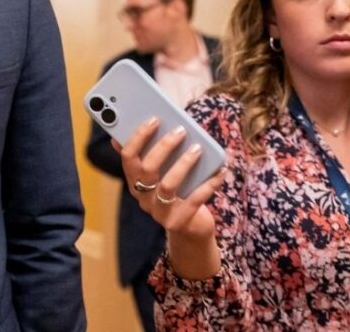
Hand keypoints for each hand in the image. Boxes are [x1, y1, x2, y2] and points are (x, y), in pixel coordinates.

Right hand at [114, 117, 224, 240]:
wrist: (190, 231)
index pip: (128, 157)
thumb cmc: (178, 193)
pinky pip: (195, 200)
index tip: (154, 119)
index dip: (139, 137)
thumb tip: (153, 124)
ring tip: (198, 148)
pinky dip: (209, 184)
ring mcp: (159, 212)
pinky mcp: (179, 222)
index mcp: (134, 180)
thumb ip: (156, 154)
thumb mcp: (163, 174)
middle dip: (164, 147)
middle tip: (181, 130)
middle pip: (147, 169)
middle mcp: (143, 196)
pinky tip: (220, 170)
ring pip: (168, 184)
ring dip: (184, 164)